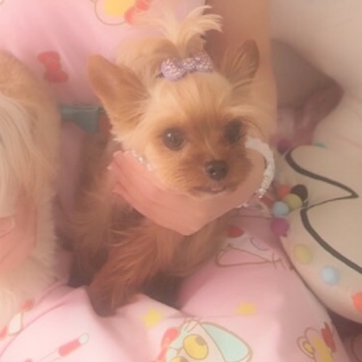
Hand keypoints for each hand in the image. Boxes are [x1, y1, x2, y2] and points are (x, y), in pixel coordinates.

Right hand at [0, 193, 37, 278]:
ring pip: (29, 242)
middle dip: (28, 212)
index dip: (20, 210)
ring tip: (24, 198)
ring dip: (30, 218)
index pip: (14, 235)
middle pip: (25, 239)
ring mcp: (2, 267)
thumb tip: (9, 223)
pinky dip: (28, 226)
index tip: (17, 189)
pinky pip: (26, 245)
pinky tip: (23, 211)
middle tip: (22, 190)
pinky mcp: (6, 262)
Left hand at [108, 151, 264, 235]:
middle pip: (151, 199)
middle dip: (130, 178)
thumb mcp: (211, 149)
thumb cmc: (228, 158)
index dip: (139, 171)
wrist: (246, 182)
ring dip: (128, 189)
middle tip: (115, 159)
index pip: (160, 187)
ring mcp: (186, 225)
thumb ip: (185, 146)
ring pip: (149, 208)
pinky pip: (152, 214)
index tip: (125, 152)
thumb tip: (148, 134)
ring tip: (115, 170)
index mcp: (200, 201)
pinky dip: (134, 200)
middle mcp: (192, 218)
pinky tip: (121, 189)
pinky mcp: (181, 227)